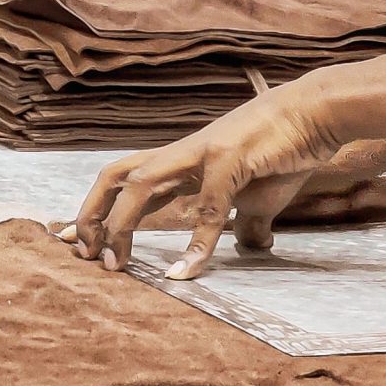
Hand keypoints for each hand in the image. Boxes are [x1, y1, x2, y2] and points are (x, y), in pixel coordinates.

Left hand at [66, 83, 346, 278]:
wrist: (316, 114)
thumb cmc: (286, 150)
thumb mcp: (260, 198)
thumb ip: (245, 224)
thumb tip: (251, 247)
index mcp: (182, 161)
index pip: (124, 180)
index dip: (94, 208)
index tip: (70, 238)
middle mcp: (182, 154)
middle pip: (116, 175)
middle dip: (90, 212)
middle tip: (80, 252)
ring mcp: (203, 154)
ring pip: (141, 183)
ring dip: (121, 225)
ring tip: (114, 264)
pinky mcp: (231, 160)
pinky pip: (206, 207)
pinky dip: (196, 243)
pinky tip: (188, 271)